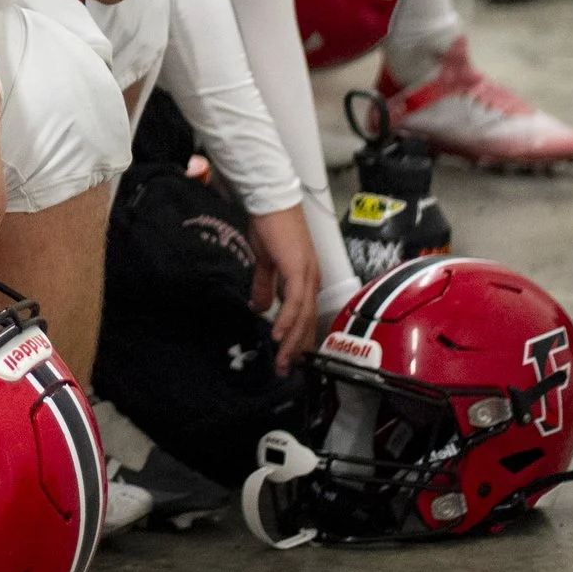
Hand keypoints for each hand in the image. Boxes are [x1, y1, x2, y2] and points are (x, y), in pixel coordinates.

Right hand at [247, 205, 321, 374]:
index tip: (286, 360)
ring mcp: (307, 274)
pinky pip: (294, 301)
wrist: (271, 201)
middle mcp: (312, 279)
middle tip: (284, 370)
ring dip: (292, 341)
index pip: (305, 315)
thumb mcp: (265, 260)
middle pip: (307, 321)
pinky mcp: (297, 269)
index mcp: (306, 277)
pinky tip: (278, 336)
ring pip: (303, 316)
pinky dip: (287, 320)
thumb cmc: (269, 226)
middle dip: (296, 348)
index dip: (296, 339)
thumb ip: (265, 285)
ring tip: (282, 361)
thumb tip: (260, 308)